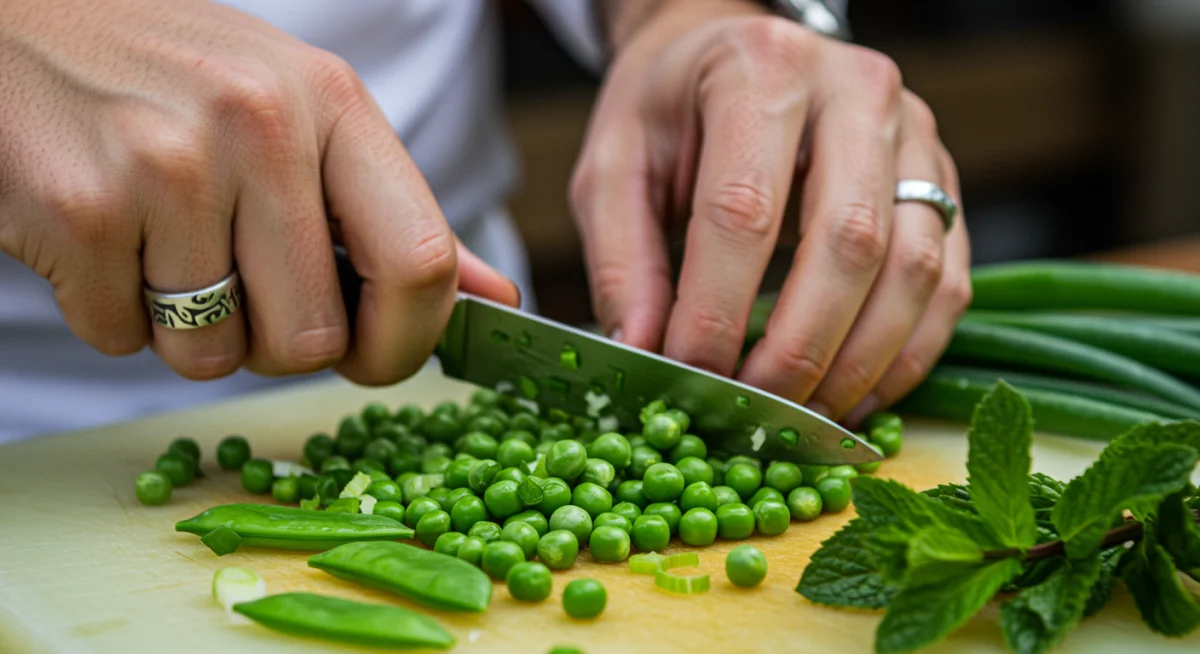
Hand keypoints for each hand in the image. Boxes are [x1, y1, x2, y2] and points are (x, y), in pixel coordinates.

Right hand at [0, 0, 516, 384]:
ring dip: (187, 333)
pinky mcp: (80, 209)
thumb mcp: (302, 116)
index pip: (421, 264)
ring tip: (159, 244)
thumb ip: (393, 216)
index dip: (405, 343)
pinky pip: (121, 342)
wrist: (16, 23)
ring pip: (213, 356)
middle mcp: (261, 126)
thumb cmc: (175, 80)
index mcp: (334, 104)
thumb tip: (493, 299)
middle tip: (234, 282)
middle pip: (312, 341)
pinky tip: (103, 237)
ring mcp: (167, 164)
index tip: (373, 355)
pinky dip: (111, 315)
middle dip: (273, 343)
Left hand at [571, 0, 970, 424]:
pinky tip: (855, 394)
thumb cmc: (670, 111)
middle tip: (753, 416)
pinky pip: (949, 281)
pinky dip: (906, 354)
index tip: (688, 378)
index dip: (716, 311)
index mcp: (760, 71)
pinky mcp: (944, 180)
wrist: (734, 52)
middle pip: (849, 243)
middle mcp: (856, 91)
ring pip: (914, 269)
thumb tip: (644, 358)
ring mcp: (915, 135)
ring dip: (861, 364)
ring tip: (803, 419)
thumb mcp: (614, 169)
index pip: (744, 211)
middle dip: (798, 351)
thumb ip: (622, 263)